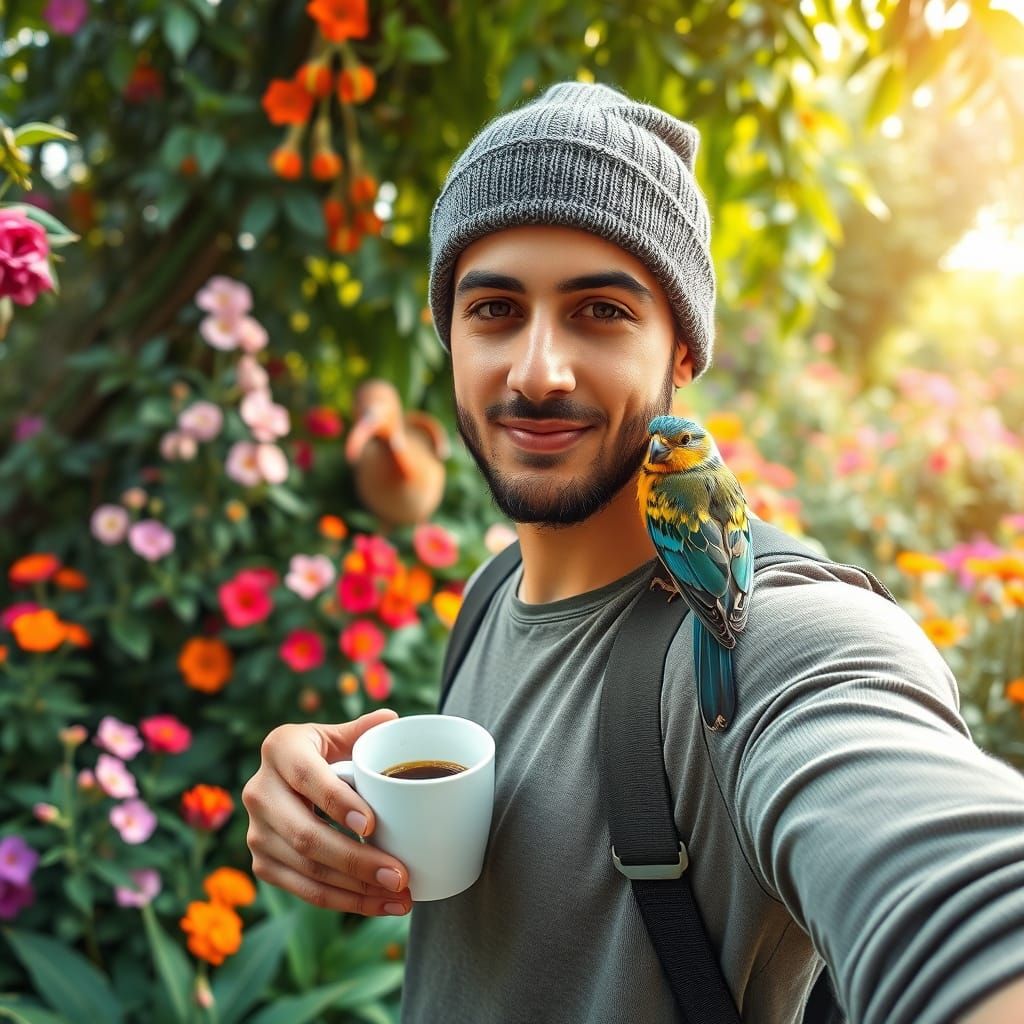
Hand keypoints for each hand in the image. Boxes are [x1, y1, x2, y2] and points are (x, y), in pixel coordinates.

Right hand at [242, 710, 411, 916]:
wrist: (288, 778)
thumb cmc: (323, 752)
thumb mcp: (338, 735)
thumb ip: (364, 731)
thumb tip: (392, 720)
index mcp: (280, 748)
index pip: (308, 777)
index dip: (337, 802)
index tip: (372, 824)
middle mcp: (259, 791)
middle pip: (306, 835)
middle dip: (357, 860)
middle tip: (399, 875)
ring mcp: (256, 832)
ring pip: (307, 869)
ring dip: (357, 890)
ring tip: (400, 896)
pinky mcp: (262, 862)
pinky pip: (304, 890)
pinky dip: (344, 901)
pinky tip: (378, 903)